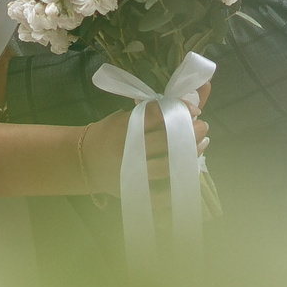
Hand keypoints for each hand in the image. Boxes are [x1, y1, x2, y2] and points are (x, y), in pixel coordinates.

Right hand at [81, 110, 210, 190]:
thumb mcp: (126, 116)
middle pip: (167, 140)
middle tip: (203, 126)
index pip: (156, 114)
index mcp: (124, 127)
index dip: (179, 109)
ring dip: (191, 153)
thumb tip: (192, 92)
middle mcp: (128, 149)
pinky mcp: (134, 190)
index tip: (195, 109)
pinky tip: (189, 173)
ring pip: (168, 165)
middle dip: (192, 131)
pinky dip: (177, 186)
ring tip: (202, 144)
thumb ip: (154, 109)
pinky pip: (160, 193)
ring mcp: (131, 172)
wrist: (83, 161)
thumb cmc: (109, 134)